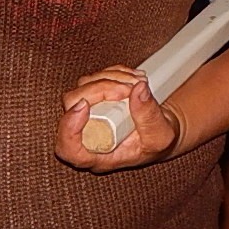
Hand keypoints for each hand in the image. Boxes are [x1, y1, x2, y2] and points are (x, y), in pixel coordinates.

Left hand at [55, 66, 180, 173]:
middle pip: (72, 107)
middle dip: (100, 90)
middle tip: (127, 88)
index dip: (69, 126)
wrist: (160, 130)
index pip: (68, 147)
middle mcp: (87, 135)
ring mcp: (89, 114)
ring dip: (109, 78)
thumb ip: (150, 116)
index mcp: (98, 155)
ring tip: (137, 82)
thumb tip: (138, 90)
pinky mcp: (95, 97)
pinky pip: (94, 78)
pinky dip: (113, 73)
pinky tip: (132, 77)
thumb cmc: (156, 142)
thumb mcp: (160, 136)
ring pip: (83, 87)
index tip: (84, 106)